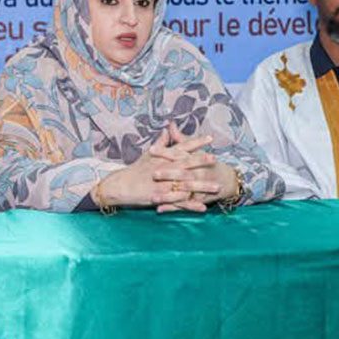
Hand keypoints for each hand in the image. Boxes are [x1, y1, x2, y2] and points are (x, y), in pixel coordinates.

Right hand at [92, 125, 216, 210]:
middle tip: (216, 160)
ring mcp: (163, 183)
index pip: (182, 147)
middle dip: (202, 162)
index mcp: (163, 157)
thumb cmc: (135, 170)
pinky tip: (203, 208)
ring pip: (186, 184)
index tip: (210, 138)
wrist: (121, 185)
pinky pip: (179, 202)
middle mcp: (165, 168)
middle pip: (186, 164)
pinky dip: (191, 205)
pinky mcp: (161, 197)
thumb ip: (161, 143)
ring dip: (202, 186)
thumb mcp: (148, 154)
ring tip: (217, 187)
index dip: (196, 142)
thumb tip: (168, 130)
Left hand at [149, 124, 238, 212]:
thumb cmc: (207, 163)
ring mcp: (198, 188)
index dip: (165, 152)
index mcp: (195, 159)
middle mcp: (197, 173)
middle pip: (182, 173)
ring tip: (152, 197)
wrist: (226, 180)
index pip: (179, 154)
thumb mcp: (195, 150)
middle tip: (153, 173)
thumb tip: (170, 125)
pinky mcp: (197, 200)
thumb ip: (181, 139)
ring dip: (167, 195)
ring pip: (182, 192)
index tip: (151, 150)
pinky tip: (159, 210)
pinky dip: (172, 208)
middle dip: (168, 173)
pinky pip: (183, 205)